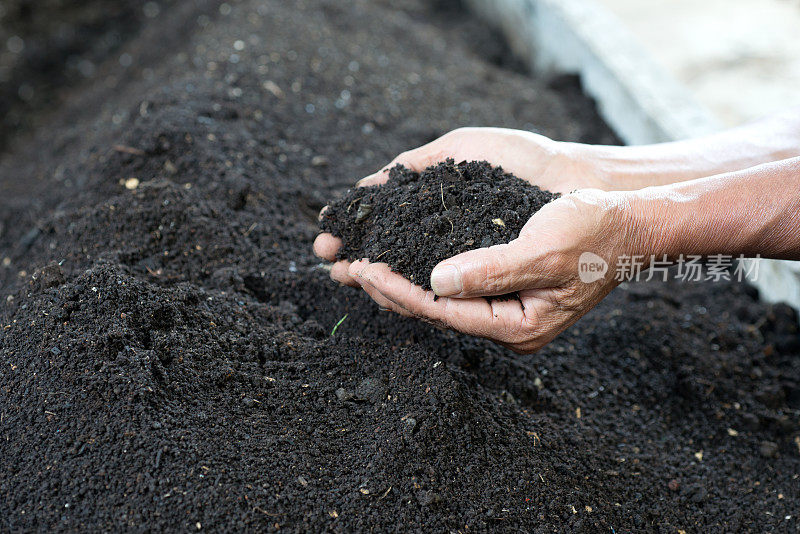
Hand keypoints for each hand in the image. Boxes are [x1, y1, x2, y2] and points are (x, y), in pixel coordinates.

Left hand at [347, 189, 638, 352]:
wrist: (630, 222)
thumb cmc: (595, 234)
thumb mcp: (544, 251)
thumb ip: (492, 270)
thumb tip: (436, 281)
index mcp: (518, 327)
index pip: (444, 313)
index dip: (398, 291)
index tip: (361, 270)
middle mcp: (505, 323)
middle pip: (433, 309)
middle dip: (385, 287)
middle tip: (341, 267)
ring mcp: (503, 306)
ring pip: (436, 297)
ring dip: (395, 278)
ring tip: (351, 263)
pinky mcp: (501, 285)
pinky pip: (449, 280)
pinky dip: (417, 264)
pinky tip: (393, 252)